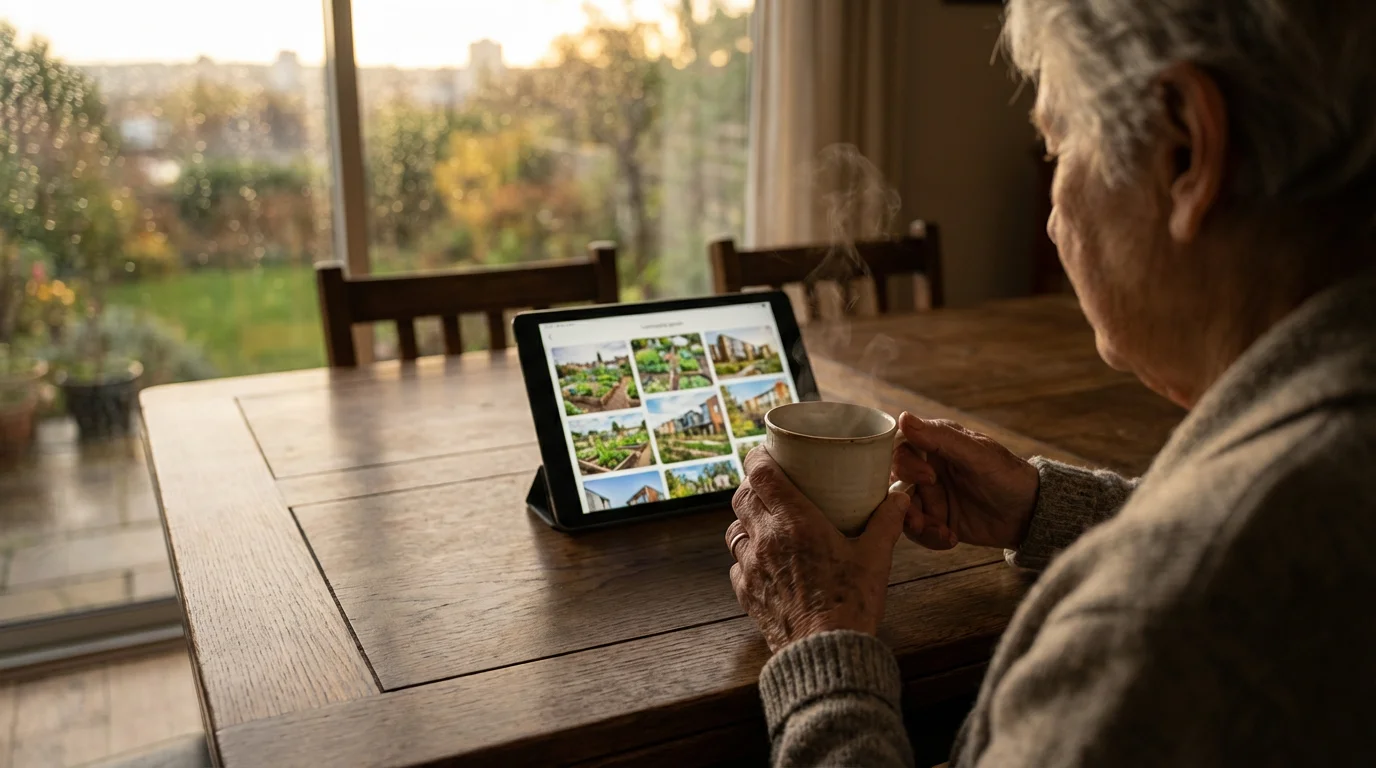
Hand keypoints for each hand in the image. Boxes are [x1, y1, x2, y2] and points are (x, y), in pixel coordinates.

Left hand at [726, 448, 909, 651]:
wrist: (826, 653)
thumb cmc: (852, 603)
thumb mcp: (875, 558)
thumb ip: (886, 522)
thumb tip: (900, 496)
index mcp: (795, 522)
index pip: (761, 473)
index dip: (757, 457)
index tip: (764, 451)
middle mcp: (766, 539)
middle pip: (743, 496)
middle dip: (753, 485)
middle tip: (771, 484)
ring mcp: (751, 567)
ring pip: (735, 529)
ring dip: (747, 520)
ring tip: (766, 521)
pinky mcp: (746, 592)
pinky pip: (737, 564)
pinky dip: (747, 556)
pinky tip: (765, 561)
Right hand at [891, 412, 1039, 550]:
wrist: (1029, 515)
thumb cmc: (1007, 475)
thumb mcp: (977, 455)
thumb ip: (940, 438)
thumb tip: (903, 418)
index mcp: (935, 443)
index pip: (900, 448)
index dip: (905, 464)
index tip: (928, 477)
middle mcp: (927, 467)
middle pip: (894, 480)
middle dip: (904, 500)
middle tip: (922, 516)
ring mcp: (930, 494)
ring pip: (902, 508)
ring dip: (915, 523)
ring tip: (938, 531)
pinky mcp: (935, 519)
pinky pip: (917, 530)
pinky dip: (929, 537)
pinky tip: (949, 538)